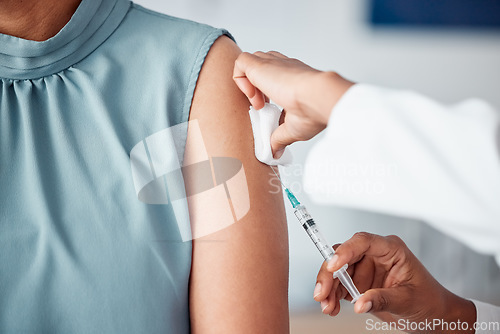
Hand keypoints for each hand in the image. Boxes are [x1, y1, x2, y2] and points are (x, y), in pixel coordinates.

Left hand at [233, 51, 353, 157]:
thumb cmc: (314, 111)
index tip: (269, 109)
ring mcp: (273, 63)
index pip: (275, 76)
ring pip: (250, 62)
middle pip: (261, 66)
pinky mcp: (260, 64)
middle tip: (262, 107)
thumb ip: (280, 138)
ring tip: (258, 103)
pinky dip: (240, 80)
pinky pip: (241, 63)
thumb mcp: (293, 128)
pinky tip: (252, 97)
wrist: (319, 98)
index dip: (266, 92)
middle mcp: (284, 67)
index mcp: (294, 78)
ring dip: (248, 84)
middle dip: (256, 87)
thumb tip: (275, 152)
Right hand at [314, 232, 475, 333]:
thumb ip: (382, 299)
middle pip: (343, 256)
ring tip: (326, 306)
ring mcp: (365, 268)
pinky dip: (332, 296)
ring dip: (328, 288)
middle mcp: (374, 255)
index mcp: (390, 249)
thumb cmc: (429, 301)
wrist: (433, 317)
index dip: (345, 251)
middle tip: (321, 292)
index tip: (332, 266)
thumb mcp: (407, 300)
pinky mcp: (359, 282)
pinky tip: (331, 307)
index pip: (363, 242)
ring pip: (337, 271)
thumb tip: (359, 303)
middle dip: (329, 274)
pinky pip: (339, 285)